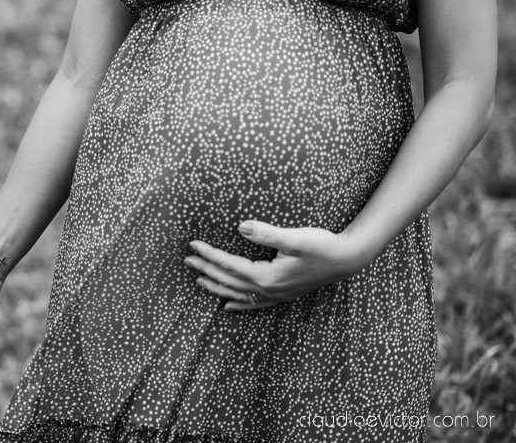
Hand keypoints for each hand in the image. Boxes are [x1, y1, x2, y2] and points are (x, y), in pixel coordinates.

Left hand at [186, 220, 371, 310]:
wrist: (347, 260)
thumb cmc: (322, 245)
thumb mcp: (294, 237)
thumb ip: (266, 233)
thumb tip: (240, 227)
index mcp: (266, 276)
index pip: (229, 265)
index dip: (209, 255)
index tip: (192, 245)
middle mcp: (268, 290)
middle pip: (229, 281)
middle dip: (206, 270)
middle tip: (186, 261)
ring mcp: (276, 295)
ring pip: (238, 295)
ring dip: (217, 287)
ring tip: (198, 281)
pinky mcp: (283, 294)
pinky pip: (255, 304)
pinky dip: (238, 304)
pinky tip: (228, 306)